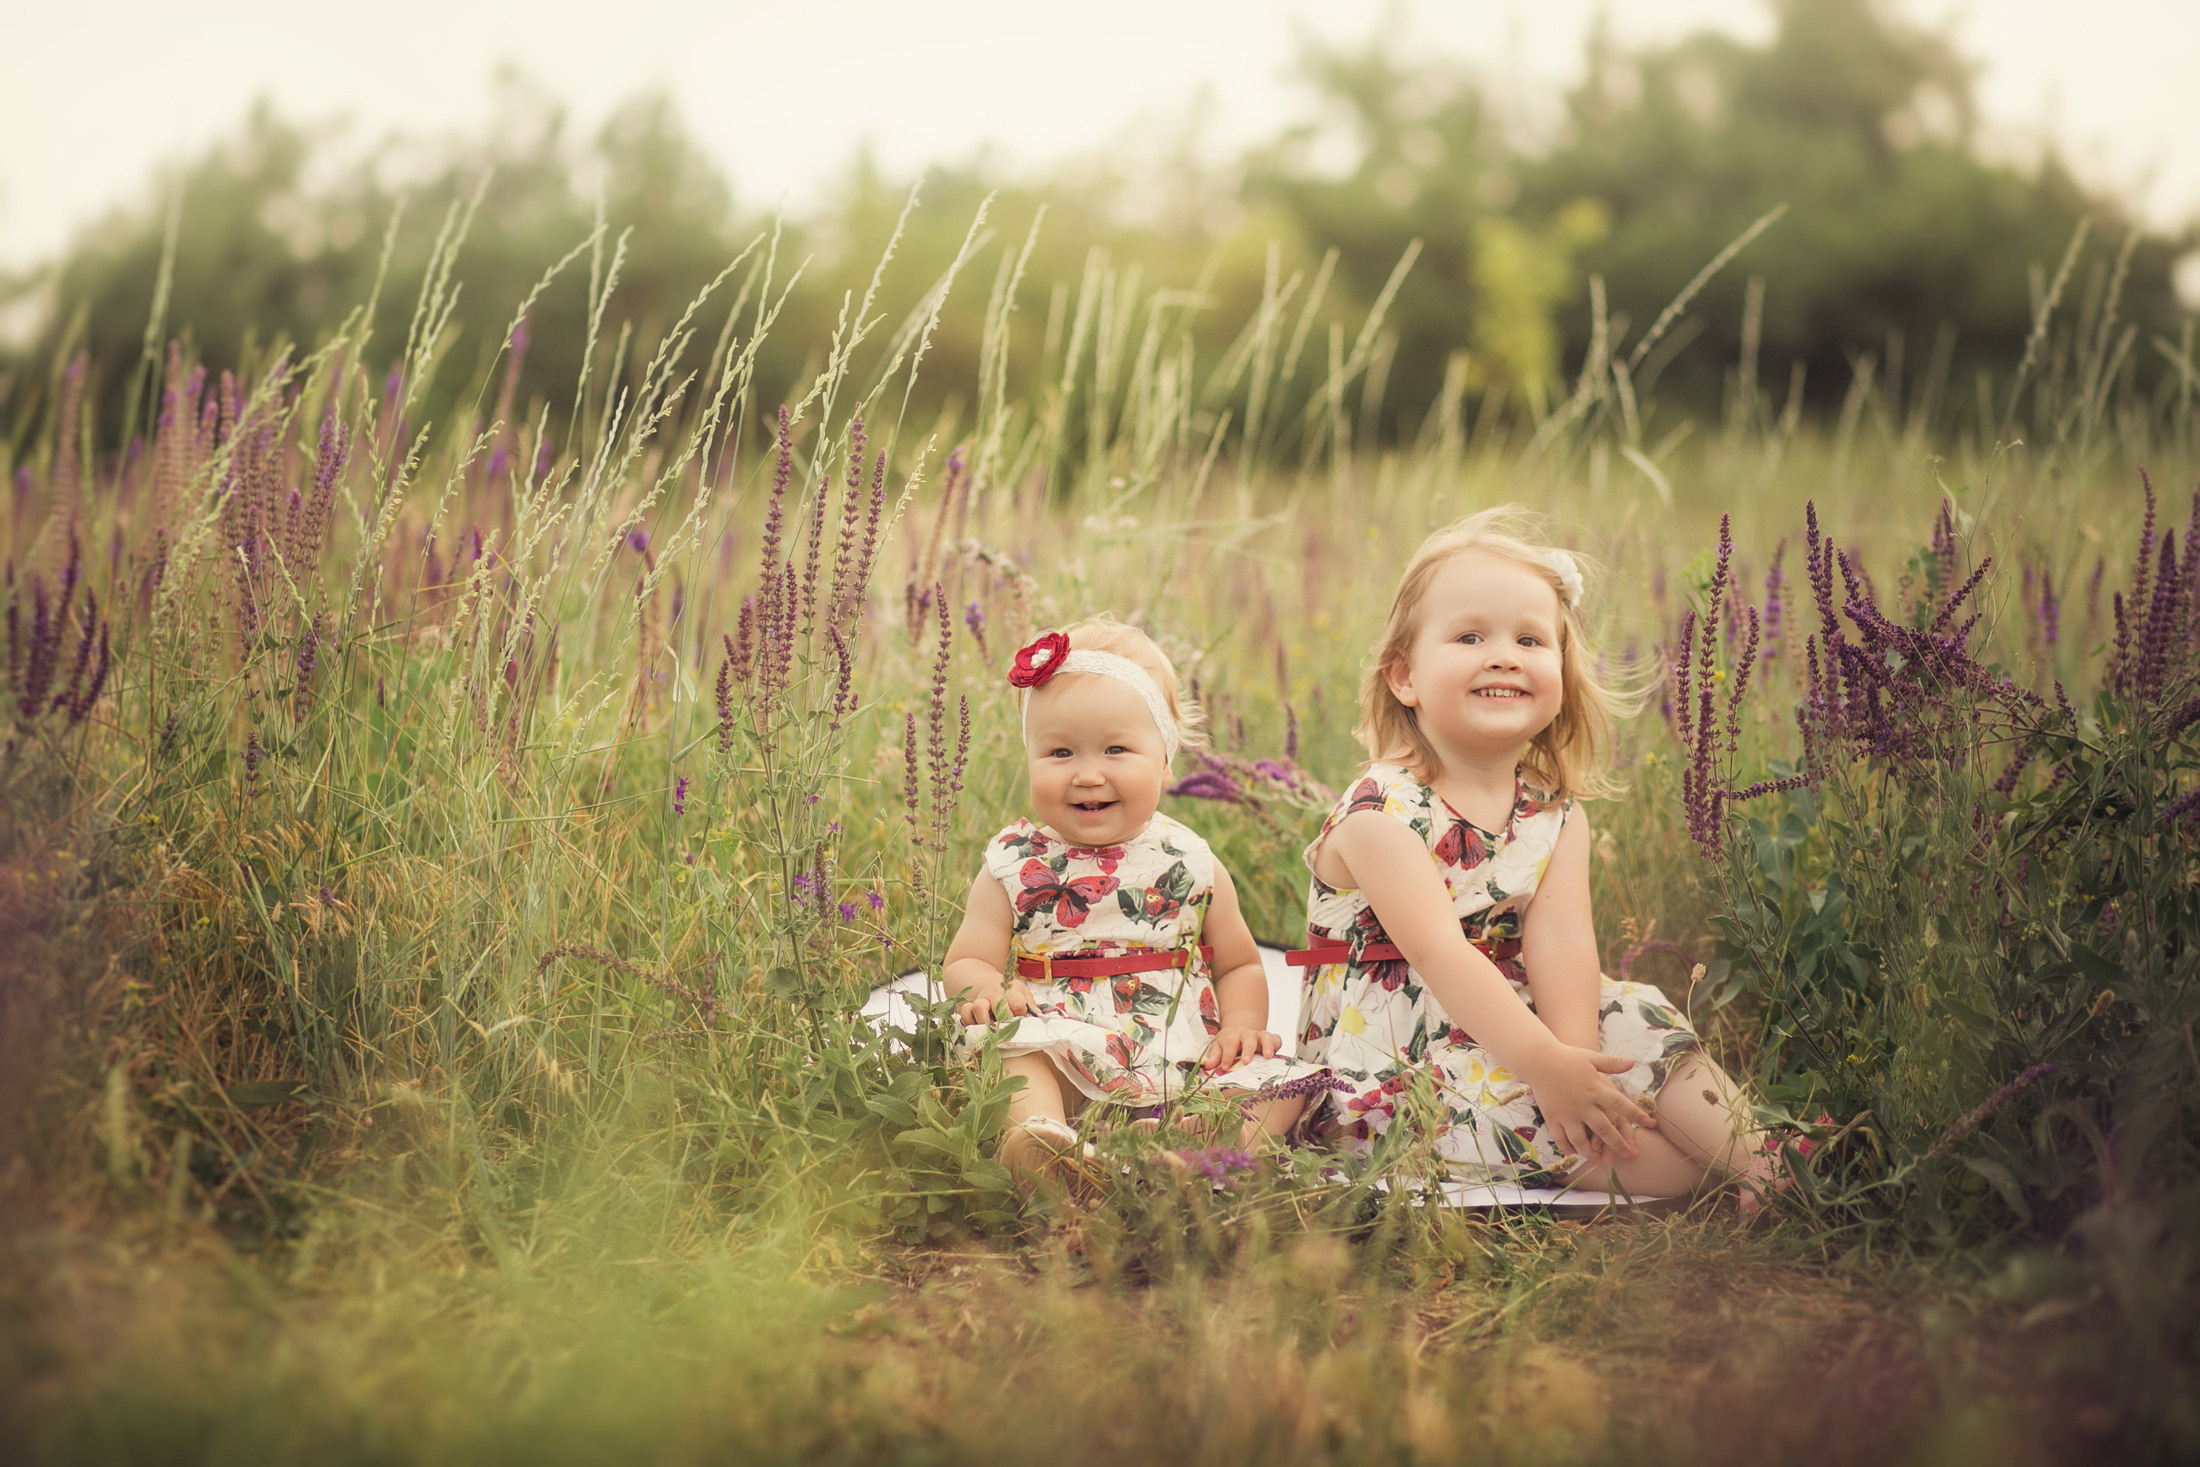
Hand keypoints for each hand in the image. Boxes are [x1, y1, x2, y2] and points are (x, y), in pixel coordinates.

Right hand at [955, 979, 1032, 1026]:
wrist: (993, 986)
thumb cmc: (1012, 995)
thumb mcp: (1024, 995)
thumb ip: (1031, 1006)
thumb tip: (1037, 1017)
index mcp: (1011, 990)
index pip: (1018, 1004)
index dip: (1021, 1015)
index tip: (1021, 1018)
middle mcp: (995, 994)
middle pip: (999, 1006)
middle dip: (1005, 1020)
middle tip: (1008, 1026)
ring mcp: (981, 1000)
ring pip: (979, 1008)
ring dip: (987, 1022)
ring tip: (993, 1029)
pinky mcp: (970, 1007)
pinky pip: (965, 1013)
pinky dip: (970, 1022)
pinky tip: (979, 1028)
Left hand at [1202, 1024, 1281, 1072]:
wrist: (1240, 1031)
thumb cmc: (1229, 1043)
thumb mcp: (1219, 1047)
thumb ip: (1214, 1056)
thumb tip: (1208, 1066)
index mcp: (1232, 1035)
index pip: (1229, 1043)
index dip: (1227, 1055)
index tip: (1225, 1067)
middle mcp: (1246, 1034)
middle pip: (1248, 1038)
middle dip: (1248, 1049)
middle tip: (1246, 1061)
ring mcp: (1259, 1036)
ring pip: (1264, 1036)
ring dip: (1266, 1045)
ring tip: (1268, 1056)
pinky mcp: (1270, 1039)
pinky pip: (1275, 1039)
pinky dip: (1276, 1045)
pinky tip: (1275, 1055)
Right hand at [1517, 1044, 1656, 1162]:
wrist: (1538, 1059)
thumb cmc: (1567, 1057)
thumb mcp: (1591, 1057)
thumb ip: (1612, 1063)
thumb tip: (1633, 1062)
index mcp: (1595, 1089)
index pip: (1621, 1105)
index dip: (1637, 1115)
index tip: (1650, 1124)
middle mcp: (1583, 1104)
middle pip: (1604, 1129)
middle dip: (1619, 1144)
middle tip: (1630, 1155)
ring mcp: (1567, 1113)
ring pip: (1581, 1139)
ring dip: (1592, 1153)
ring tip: (1600, 1161)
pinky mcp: (1552, 1117)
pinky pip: (1560, 1137)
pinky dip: (1567, 1148)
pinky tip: (1574, 1154)